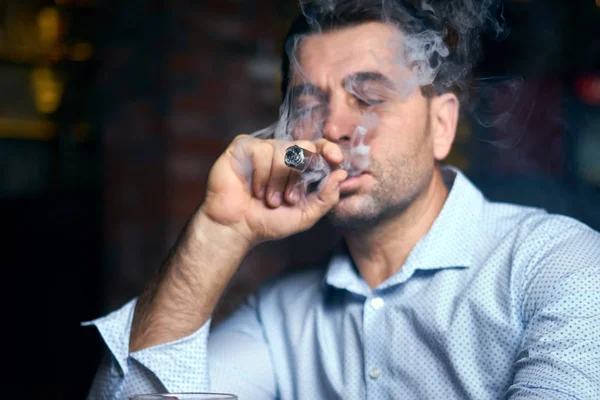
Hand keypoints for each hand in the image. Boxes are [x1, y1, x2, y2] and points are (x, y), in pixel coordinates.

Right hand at [200, 135, 346, 246]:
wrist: (236, 228)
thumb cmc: (267, 222)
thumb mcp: (305, 215)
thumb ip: (326, 197)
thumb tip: (342, 173)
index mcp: (299, 166)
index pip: (319, 147)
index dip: (329, 149)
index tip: (335, 159)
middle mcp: (282, 154)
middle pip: (304, 147)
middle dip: (299, 176)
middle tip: (289, 199)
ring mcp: (263, 149)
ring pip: (283, 150)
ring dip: (278, 181)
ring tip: (268, 200)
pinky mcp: (243, 147)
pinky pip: (262, 151)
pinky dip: (261, 175)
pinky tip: (254, 190)